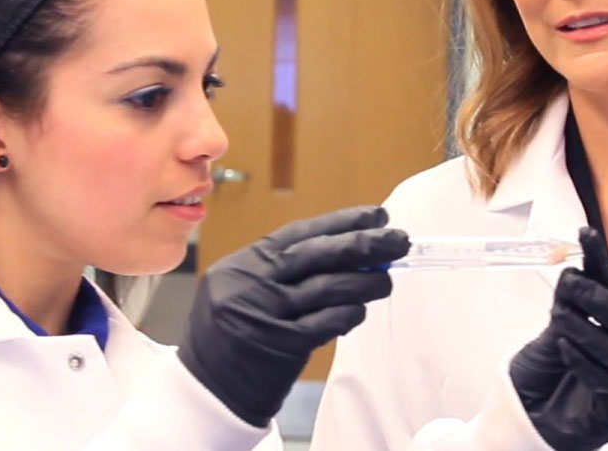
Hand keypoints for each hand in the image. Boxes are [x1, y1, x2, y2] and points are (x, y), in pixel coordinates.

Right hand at [177, 205, 409, 426]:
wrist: (209, 391)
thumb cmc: (233, 337)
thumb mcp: (243, 292)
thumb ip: (286, 273)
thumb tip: (352, 254)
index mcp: (240, 264)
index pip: (297, 234)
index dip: (339, 223)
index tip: (375, 216)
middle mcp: (249, 283)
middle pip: (314, 254)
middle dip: (361, 243)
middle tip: (398, 239)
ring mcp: (263, 313)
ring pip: (326, 287)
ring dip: (364, 282)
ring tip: (386, 280)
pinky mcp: (279, 345)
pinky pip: (326, 323)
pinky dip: (349, 314)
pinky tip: (360, 311)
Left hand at [509, 227, 607, 450]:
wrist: (525, 418)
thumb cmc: (545, 374)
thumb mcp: (553, 332)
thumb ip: (567, 305)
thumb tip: (573, 269)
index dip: (604, 265)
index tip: (585, 235)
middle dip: (605, 304)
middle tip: (572, 284)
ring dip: (590, 332)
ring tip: (560, 318)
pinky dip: (586, 365)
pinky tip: (564, 349)